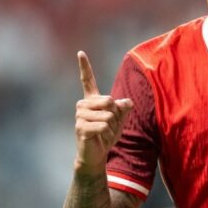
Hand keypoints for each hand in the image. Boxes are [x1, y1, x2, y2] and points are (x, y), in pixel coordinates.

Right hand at [74, 51, 133, 172]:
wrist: (96, 154)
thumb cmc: (106, 135)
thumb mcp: (119, 120)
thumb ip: (123, 108)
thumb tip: (127, 102)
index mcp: (92, 99)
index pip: (87, 80)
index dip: (84, 66)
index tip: (80, 52)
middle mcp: (83, 104)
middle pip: (110, 101)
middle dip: (116, 116)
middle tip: (109, 127)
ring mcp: (80, 115)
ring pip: (108, 115)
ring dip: (112, 127)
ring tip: (104, 133)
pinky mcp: (80, 127)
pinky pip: (103, 125)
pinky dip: (108, 133)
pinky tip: (101, 138)